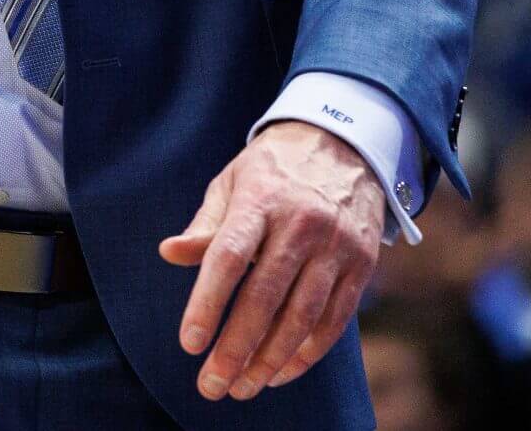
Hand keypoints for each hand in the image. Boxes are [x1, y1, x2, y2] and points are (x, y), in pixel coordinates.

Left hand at [156, 119, 383, 400]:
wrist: (344, 143)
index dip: (208, 303)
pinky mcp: (361, 265)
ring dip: (271, 360)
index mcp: (261, 199)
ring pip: (302, 316)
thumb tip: (169, 253)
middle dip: (236, 348)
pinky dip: (307, 352)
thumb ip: (205, 224)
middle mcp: (301, 224)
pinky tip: (281, 372)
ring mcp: (336, 246)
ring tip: (243, 387)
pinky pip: (335, 320)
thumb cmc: (273, 170)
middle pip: (265, 297)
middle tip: (212, 385)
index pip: (229, 257)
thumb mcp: (233, 181)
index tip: (190, 343)